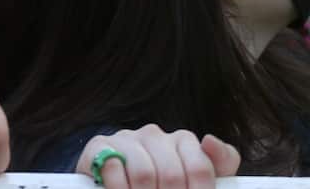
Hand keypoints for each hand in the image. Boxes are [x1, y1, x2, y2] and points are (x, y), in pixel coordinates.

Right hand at [76, 125, 238, 188]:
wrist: (119, 181)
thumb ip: (219, 162)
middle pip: (172, 174)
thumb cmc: (165, 184)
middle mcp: (154, 135)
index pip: (200, 167)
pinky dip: (119, 188)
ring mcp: (126, 138)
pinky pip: (112, 167)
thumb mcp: (196, 176)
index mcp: (182, 141)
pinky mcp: (99, 146)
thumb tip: (209, 140)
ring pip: (144, 173)